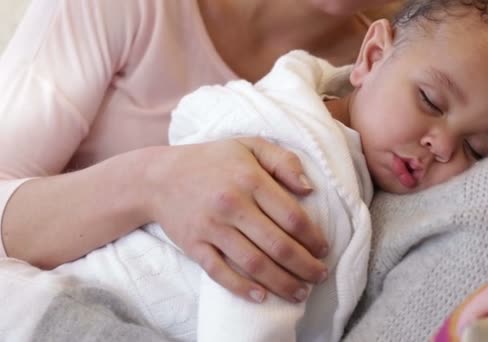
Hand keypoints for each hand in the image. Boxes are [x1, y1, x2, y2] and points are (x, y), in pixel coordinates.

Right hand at [145, 137, 328, 302]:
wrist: (158, 176)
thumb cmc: (212, 160)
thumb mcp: (250, 146)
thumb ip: (284, 161)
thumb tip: (309, 189)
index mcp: (250, 179)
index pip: (292, 216)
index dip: (313, 237)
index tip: (324, 249)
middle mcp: (232, 204)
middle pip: (278, 245)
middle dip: (305, 266)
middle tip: (320, 276)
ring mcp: (211, 227)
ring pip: (254, 263)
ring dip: (282, 282)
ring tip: (301, 292)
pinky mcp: (194, 245)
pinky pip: (220, 273)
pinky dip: (242, 288)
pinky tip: (262, 297)